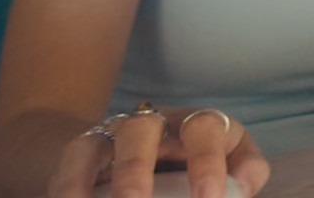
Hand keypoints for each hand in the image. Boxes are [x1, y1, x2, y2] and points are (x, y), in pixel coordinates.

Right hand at [47, 103, 270, 197]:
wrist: (150, 163)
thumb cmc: (200, 169)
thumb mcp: (228, 167)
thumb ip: (242, 173)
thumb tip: (243, 188)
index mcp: (197, 125)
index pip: (206, 127)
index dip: (207, 161)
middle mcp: (154, 124)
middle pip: (142, 127)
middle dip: (137, 168)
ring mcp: (114, 137)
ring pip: (96, 146)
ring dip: (95, 182)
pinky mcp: (83, 154)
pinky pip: (71, 166)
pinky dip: (70, 190)